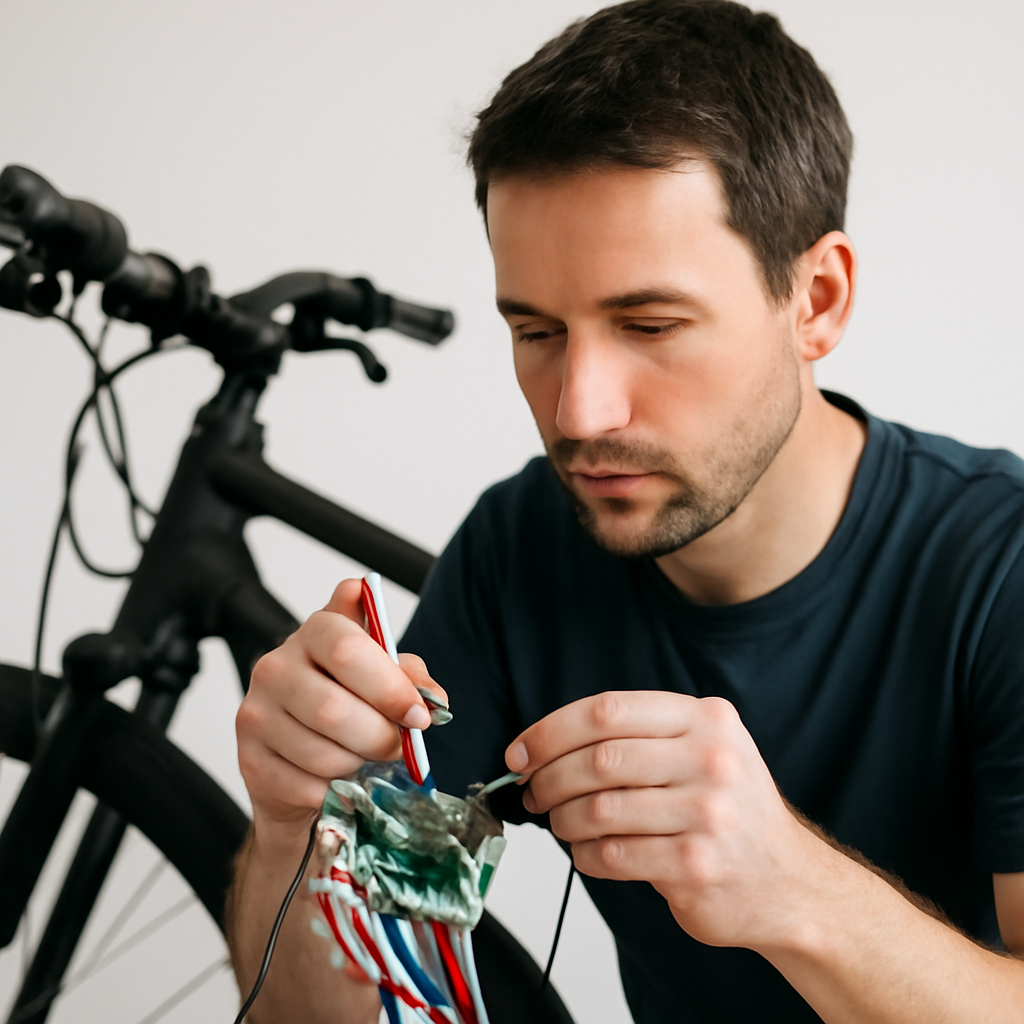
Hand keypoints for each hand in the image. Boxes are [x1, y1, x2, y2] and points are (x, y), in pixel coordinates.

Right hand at [236, 578, 445, 842]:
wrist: (302, 753)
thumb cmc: (350, 703)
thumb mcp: (385, 677)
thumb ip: (410, 678)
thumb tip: (434, 700)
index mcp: (316, 632)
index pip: (347, 649)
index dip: (388, 687)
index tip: (417, 715)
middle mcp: (276, 667)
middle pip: (332, 709)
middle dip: (379, 737)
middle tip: (398, 747)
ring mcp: (256, 713)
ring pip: (321, 754)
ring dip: (358, 766)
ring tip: (365, 759)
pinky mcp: (250, 760)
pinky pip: (306, 787)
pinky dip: (335, 791)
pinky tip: (338, 779)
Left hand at [506, 691, 817, 950]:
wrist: (790, 882)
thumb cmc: (731, 811)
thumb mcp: (703, 749)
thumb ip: (639, 737)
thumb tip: (544, 747)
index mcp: (706, 718)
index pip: (608, 710)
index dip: (551, 730)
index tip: (520, 751)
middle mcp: (712, 759)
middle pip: (599, 758)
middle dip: (550, 777)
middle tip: (532, 791)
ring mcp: (708, 813)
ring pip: (600, 808)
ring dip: (564, 819)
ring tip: (561, 824)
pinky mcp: (698, 864)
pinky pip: (614, 854)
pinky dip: (586, 855)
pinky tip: (589, 852)